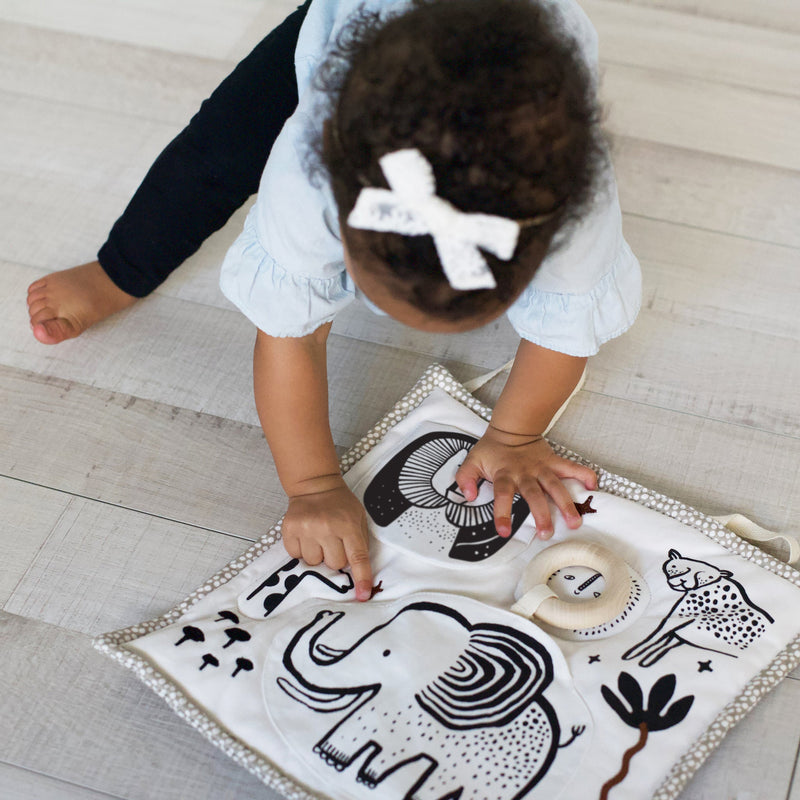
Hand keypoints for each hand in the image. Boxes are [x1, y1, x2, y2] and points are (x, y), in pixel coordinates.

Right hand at [282, 475, 373, 600]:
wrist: (315, 485)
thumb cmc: (340, 505)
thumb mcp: (359, 518)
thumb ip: (361, 542)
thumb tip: (360, 573)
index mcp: (348, 525)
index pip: (357, 557)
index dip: (361, 578)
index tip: (363, 595)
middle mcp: (327, 528)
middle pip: (334, 565)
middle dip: (336, 558)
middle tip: (334, 542)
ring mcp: (306, 529)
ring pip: (314, 563)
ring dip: (318, 555)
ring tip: (319, 538)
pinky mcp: (289, 530)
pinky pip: (296, 556)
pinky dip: (302, 550)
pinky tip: (306, 537)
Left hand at [455, 425, 596, 539]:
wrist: (512, 428)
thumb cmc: (492, 450)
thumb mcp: (472, 461)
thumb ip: (465, 478)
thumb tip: (468, 496)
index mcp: (504, 474)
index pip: (502, 495)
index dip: (502, 513)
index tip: (503, 532)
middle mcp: (524, 473)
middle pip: (534, 494)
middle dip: (541, 514)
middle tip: (547, 534)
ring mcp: (541, 468)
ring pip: (555, 486)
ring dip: (566, 503)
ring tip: (574, 522)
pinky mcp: (554, 462)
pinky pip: (571, 468)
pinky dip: (583, 475)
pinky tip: (593, 488)